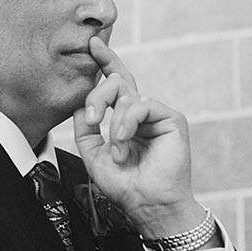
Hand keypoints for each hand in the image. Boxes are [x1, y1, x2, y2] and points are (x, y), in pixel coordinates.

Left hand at [72, 36, 204, 237]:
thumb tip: (80, 107)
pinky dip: (127, 123)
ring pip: (127, 94)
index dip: (105, 62)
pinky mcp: (171, 118)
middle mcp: (141, 113)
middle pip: (118, 81)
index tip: (92, 44)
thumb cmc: (125, 186)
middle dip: (98, 95)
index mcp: (125, 119)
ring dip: (114, 123)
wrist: (148, 206)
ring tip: (117, 151)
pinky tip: (124, 143)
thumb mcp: (93, 156)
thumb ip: (84, 130)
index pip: (114, 84)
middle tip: (92, 119)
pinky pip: (141, 105)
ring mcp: (157, 114)